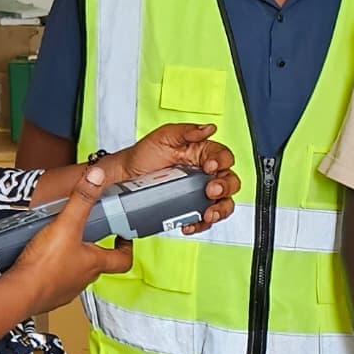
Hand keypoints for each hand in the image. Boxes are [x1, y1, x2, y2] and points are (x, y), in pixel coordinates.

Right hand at [15, 164, 133, 314]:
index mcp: (95, 263)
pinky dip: (53, 271)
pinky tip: (41, 260)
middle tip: (91, 233)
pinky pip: (56, 282)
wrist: (18, 293)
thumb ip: (81, 200)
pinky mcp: (49, 295)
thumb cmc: (44, 264)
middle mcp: (84, 279)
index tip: (124, 236)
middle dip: (96, 249)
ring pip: (77, 273)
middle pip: (99, 264)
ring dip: (74, 260)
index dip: (127, 248)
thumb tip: (97, 177)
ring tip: (63, 243)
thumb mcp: (65, 224)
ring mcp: (67, 290)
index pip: (123, 260)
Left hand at [116, 122, 240, 231]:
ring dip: (219, 210)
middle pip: (230, 182)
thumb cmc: (144, 155)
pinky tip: (190, 224)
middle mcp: (204, 174)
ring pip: (223, 204)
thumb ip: (187, 131)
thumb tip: (209, 129)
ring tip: (208, 213)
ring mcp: (198, 193)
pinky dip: (200, 224)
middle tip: (211, 191)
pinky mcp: (190, 209)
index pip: (223, 157)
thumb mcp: (164, 137)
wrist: (123, 177)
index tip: (210, 166)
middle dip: (225, 188)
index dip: (222, 162)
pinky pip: (203, 220)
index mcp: (202, 154)